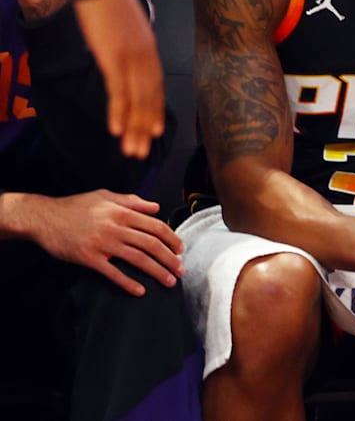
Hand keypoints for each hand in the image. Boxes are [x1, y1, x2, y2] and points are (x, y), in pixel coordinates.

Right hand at [24, 190, 183, 295]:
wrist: (43, 217)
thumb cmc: (75, 206)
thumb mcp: (104, 196)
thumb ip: (132, 201)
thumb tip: (156, 207)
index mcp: (121, 212)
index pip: (155, 226)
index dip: (171, 239)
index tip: (181, 249)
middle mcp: (115, 227)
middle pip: (151, 244)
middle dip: (169, 258)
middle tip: (181, 270)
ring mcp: (102, 244)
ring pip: (137, 259)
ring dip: (156, 271)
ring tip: (169, 281)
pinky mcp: (88, 258)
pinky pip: (112, 273)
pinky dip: (127, 283)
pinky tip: (140, 291)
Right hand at [72, 0, 164, 158]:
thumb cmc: (110, 1)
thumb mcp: (127, 27)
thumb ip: (130, 46)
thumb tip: (124, 57)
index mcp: (150, 49)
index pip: (156, 86)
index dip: (156, 110)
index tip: (155, 130)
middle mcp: (146, 56)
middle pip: (150, 98)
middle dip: (146, 127)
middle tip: (142, 151)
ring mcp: (132, 57)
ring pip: (137, 100)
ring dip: (134, 127)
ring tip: (132, 150)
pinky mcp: (114, 56)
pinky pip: (119, 90)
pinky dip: (120, 111)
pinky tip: (117, 129)